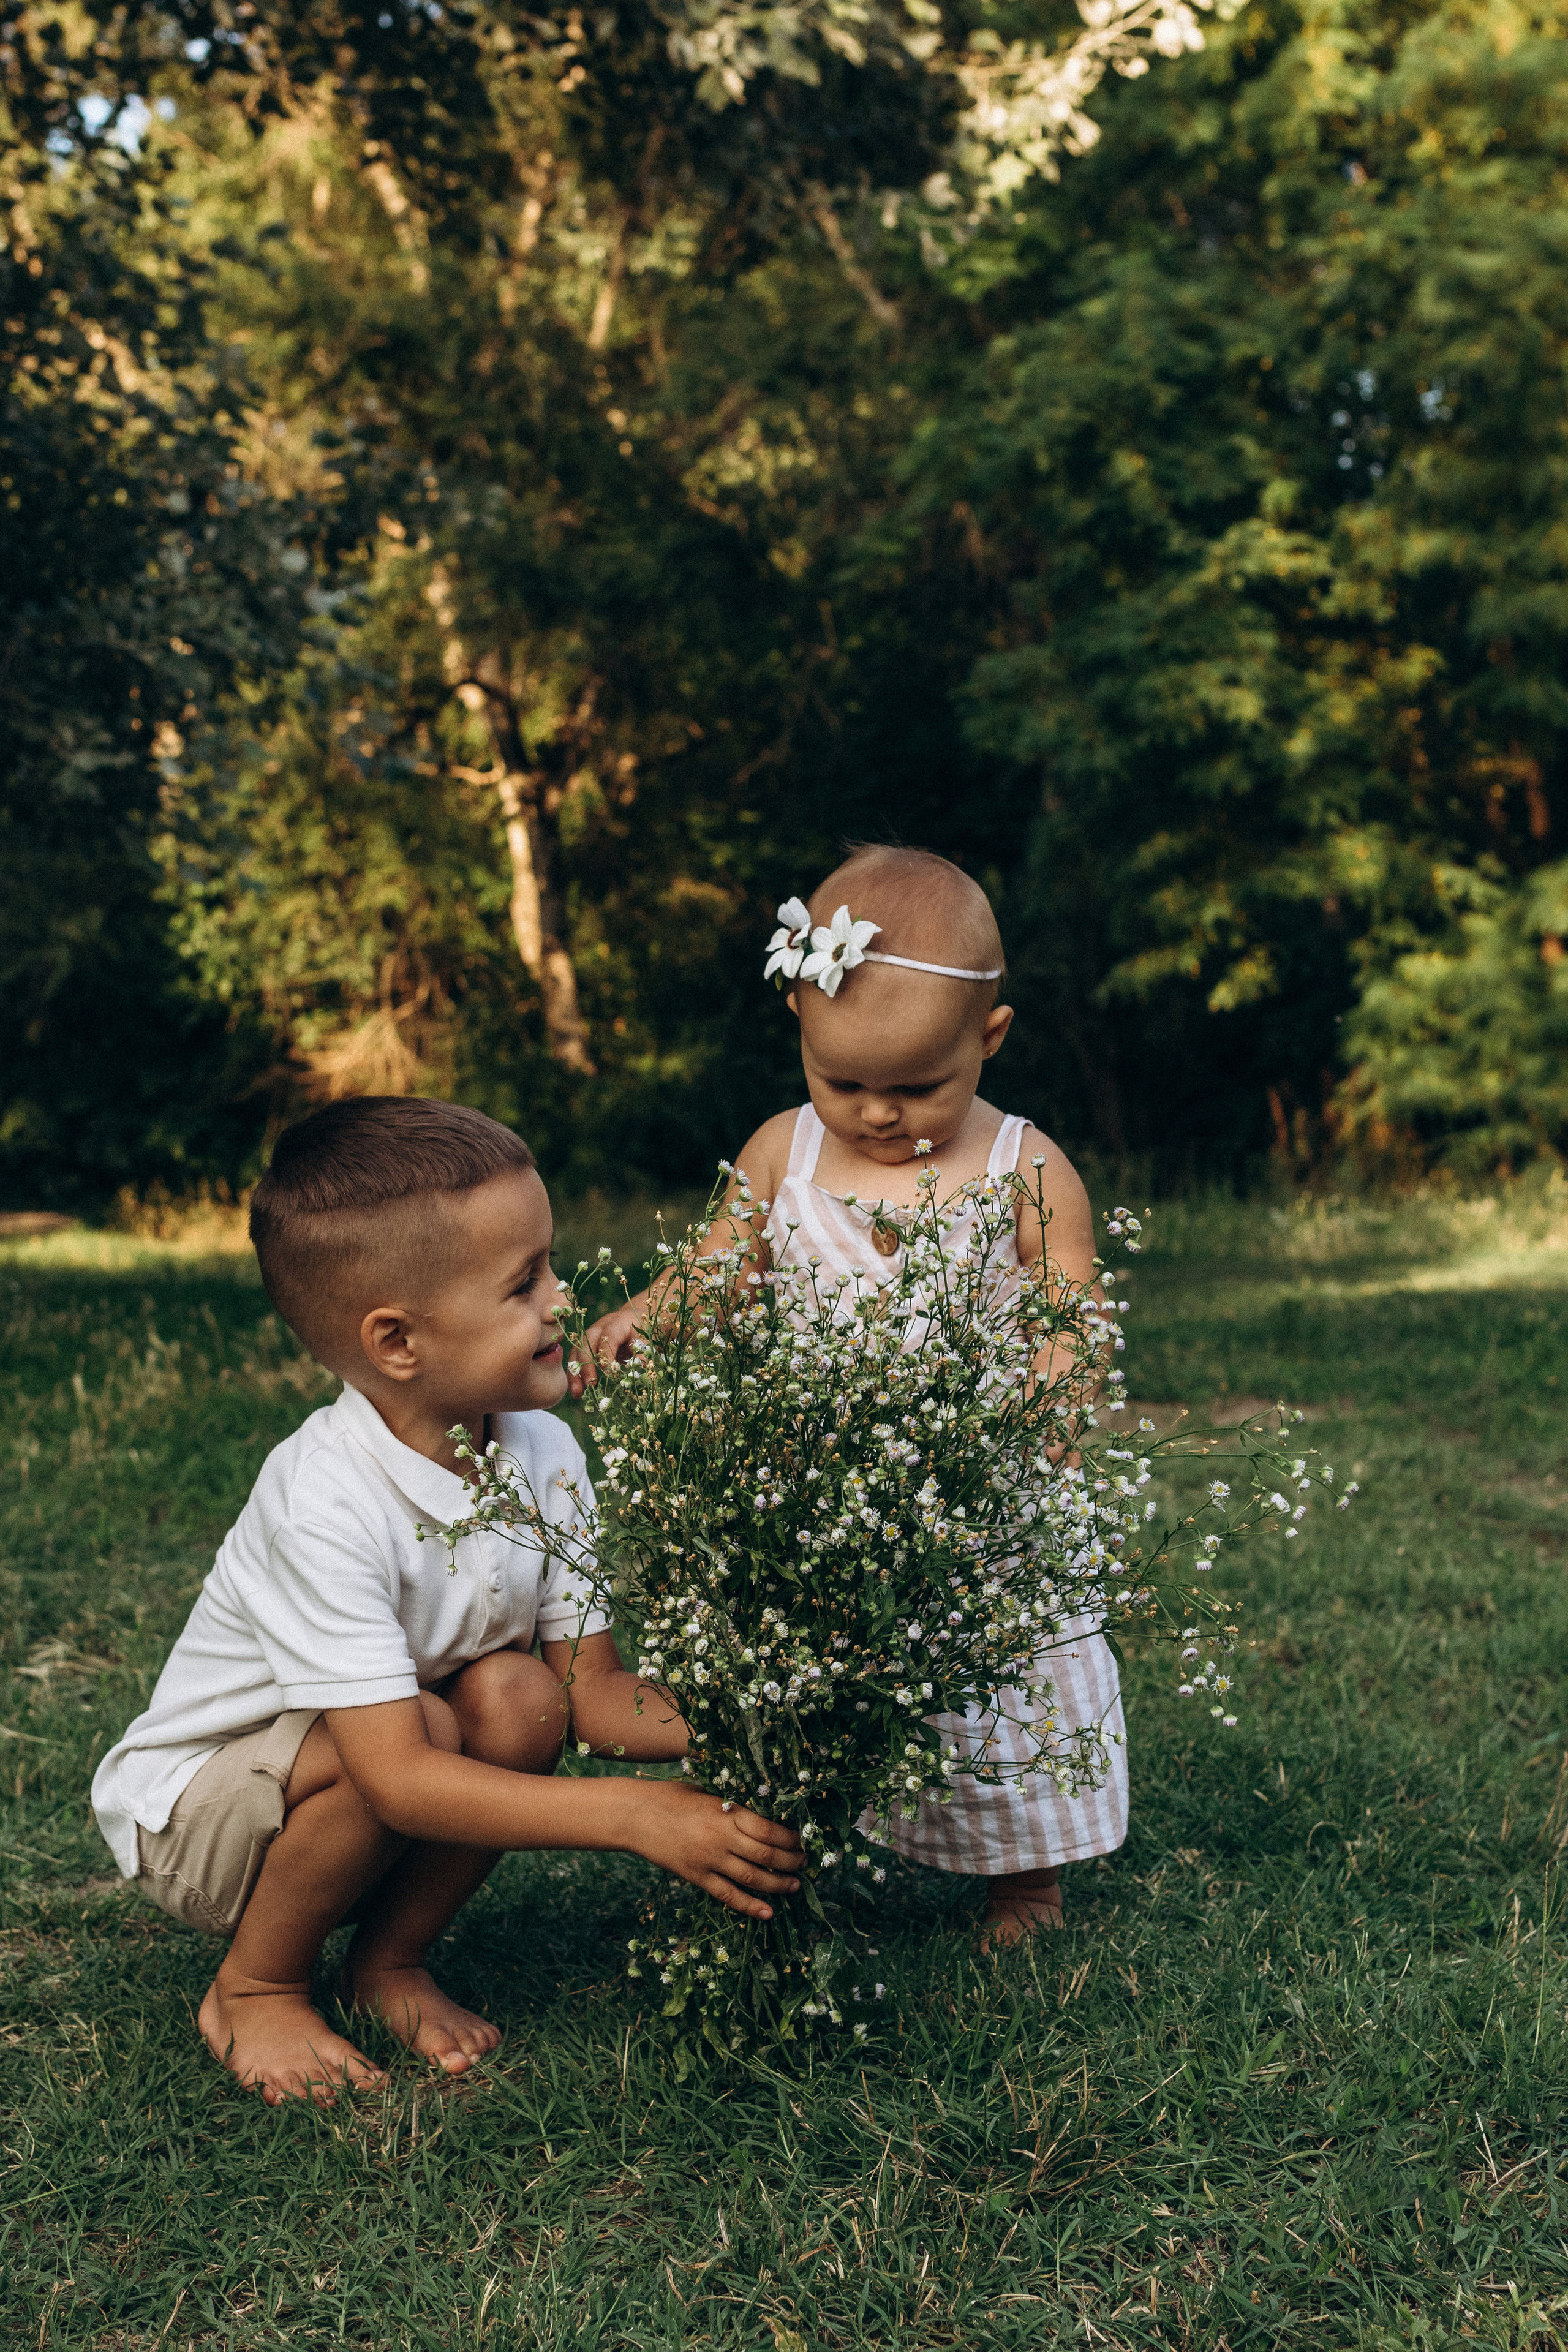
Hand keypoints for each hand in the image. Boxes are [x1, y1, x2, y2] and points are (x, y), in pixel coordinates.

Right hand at [569, 1298, 644, 1395]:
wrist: (632, 1320)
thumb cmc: (639, 1331)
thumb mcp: (645, 1340)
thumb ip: (642, 1356)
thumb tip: (636, 1375)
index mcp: (616, 1324)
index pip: (608, 1337)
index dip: (607, 1355)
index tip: (609, 1374)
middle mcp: (599, 1328)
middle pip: (586, 1344)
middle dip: (586, 1365)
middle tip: (590, 1385)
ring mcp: (589, 1337)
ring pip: (576, 1353)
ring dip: (575, 1374)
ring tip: (577, 1394)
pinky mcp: (584, 1346)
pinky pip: (575, 1360)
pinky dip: (575, 1376)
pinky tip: (577, 1393)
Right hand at [630, 1782, 803, 1919]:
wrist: (635, 1815)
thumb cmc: (671, 1796)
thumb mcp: (707, 1792)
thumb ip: (734, 1805)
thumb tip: (764, 1813)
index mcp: (726, 1811)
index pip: (768, 1829)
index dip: (789, 1838)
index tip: (801, 1840)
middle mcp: (721, 1838)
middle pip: (766, 1855)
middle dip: (790, 1861)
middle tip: (804, 1863)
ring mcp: (709, 1860)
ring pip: (752, 1878)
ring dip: (778, 1884)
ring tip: (794, 1885)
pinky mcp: (696, 1877)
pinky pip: (728, 1895)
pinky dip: (750, 1906)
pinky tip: (767, 1912)